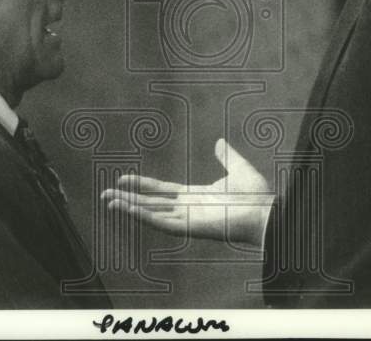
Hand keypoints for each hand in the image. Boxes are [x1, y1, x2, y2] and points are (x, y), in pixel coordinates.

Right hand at [100, 138, 272, 246]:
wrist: (265, 211)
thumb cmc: (256, 195)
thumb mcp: (237, 168)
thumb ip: (226, 156)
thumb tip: (219, 141)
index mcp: (195, 196)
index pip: (161, 191)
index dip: (142, 185)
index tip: (123, 179)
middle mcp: (187, 209)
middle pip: (150, 203)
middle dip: (127, 199)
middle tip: (105, 194)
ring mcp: (187, 220)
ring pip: (151, 214)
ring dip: (130, 208)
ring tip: (109, 202)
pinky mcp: (190, 228)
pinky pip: (162, 222)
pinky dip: (144, 216)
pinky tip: (128, 209)